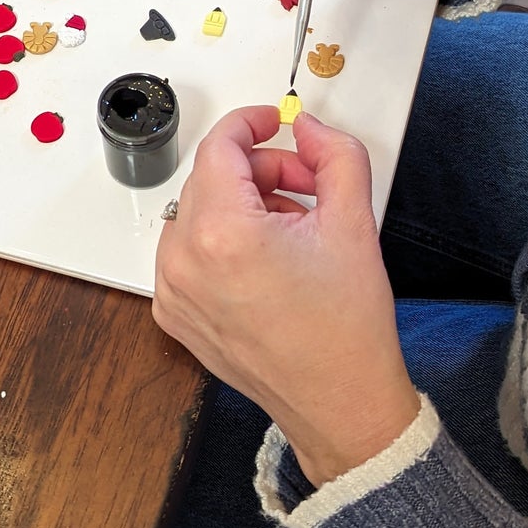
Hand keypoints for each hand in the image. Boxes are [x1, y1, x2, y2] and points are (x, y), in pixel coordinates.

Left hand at [153, 107, 419, 487]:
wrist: (341, 404)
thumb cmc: (346, 331)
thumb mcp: (354, 222)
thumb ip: (336, 155)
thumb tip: (310, 128)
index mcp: (222, 234)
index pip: (219, 146)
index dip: (250, 124)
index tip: (272, 123)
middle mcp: (184, 262)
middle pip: (211, 178)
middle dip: (261, 171)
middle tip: (307, 187)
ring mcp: (173, 292)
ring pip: (198, 212)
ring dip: (242, 206)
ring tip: (291, 230)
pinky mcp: (174, 314)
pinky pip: (188, 251)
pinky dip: (222, 242)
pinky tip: (267, 261)